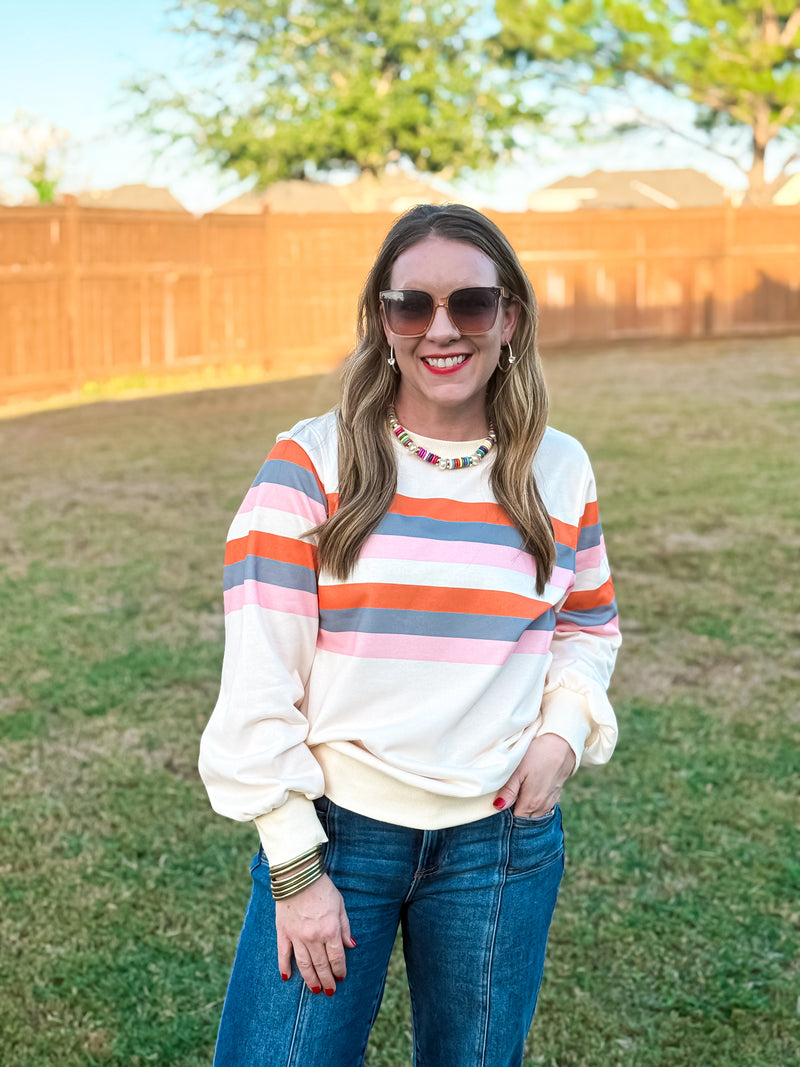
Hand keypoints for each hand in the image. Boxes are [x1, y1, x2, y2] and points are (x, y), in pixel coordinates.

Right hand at [275, 873, 355, 994]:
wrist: (298, 875)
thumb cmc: (322, 888)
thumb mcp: (340, 905)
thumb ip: (345, 927)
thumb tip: (351, 945)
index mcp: (330, 930)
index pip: (337, 958)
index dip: (340, 970)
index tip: (341, 977)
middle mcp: (314, 937)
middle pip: (321, 965)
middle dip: (327, 980)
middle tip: (330, 991)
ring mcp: (297, 936)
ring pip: (304, 964)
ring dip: (310, 979)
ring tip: (315, 990)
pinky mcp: (283, 932)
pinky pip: (283, 954)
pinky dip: (284, 966)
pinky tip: (287, 977)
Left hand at [494, 733, 575, 817]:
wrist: (563, 743)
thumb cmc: (537, 754)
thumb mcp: (518, 770)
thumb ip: (508, 791)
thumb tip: (498, 807)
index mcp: (531, 803)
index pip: (516, 819)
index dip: (506, 813)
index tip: (500, 802)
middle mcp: (543, 806)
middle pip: (526, 818)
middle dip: (516, 812)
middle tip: (508, 797)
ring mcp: (551, 801)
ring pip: (536, 813)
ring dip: (527, 808)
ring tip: (519, 793)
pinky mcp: (556, 793)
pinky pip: (544, 805)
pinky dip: (537, 802)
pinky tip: (532, 790)